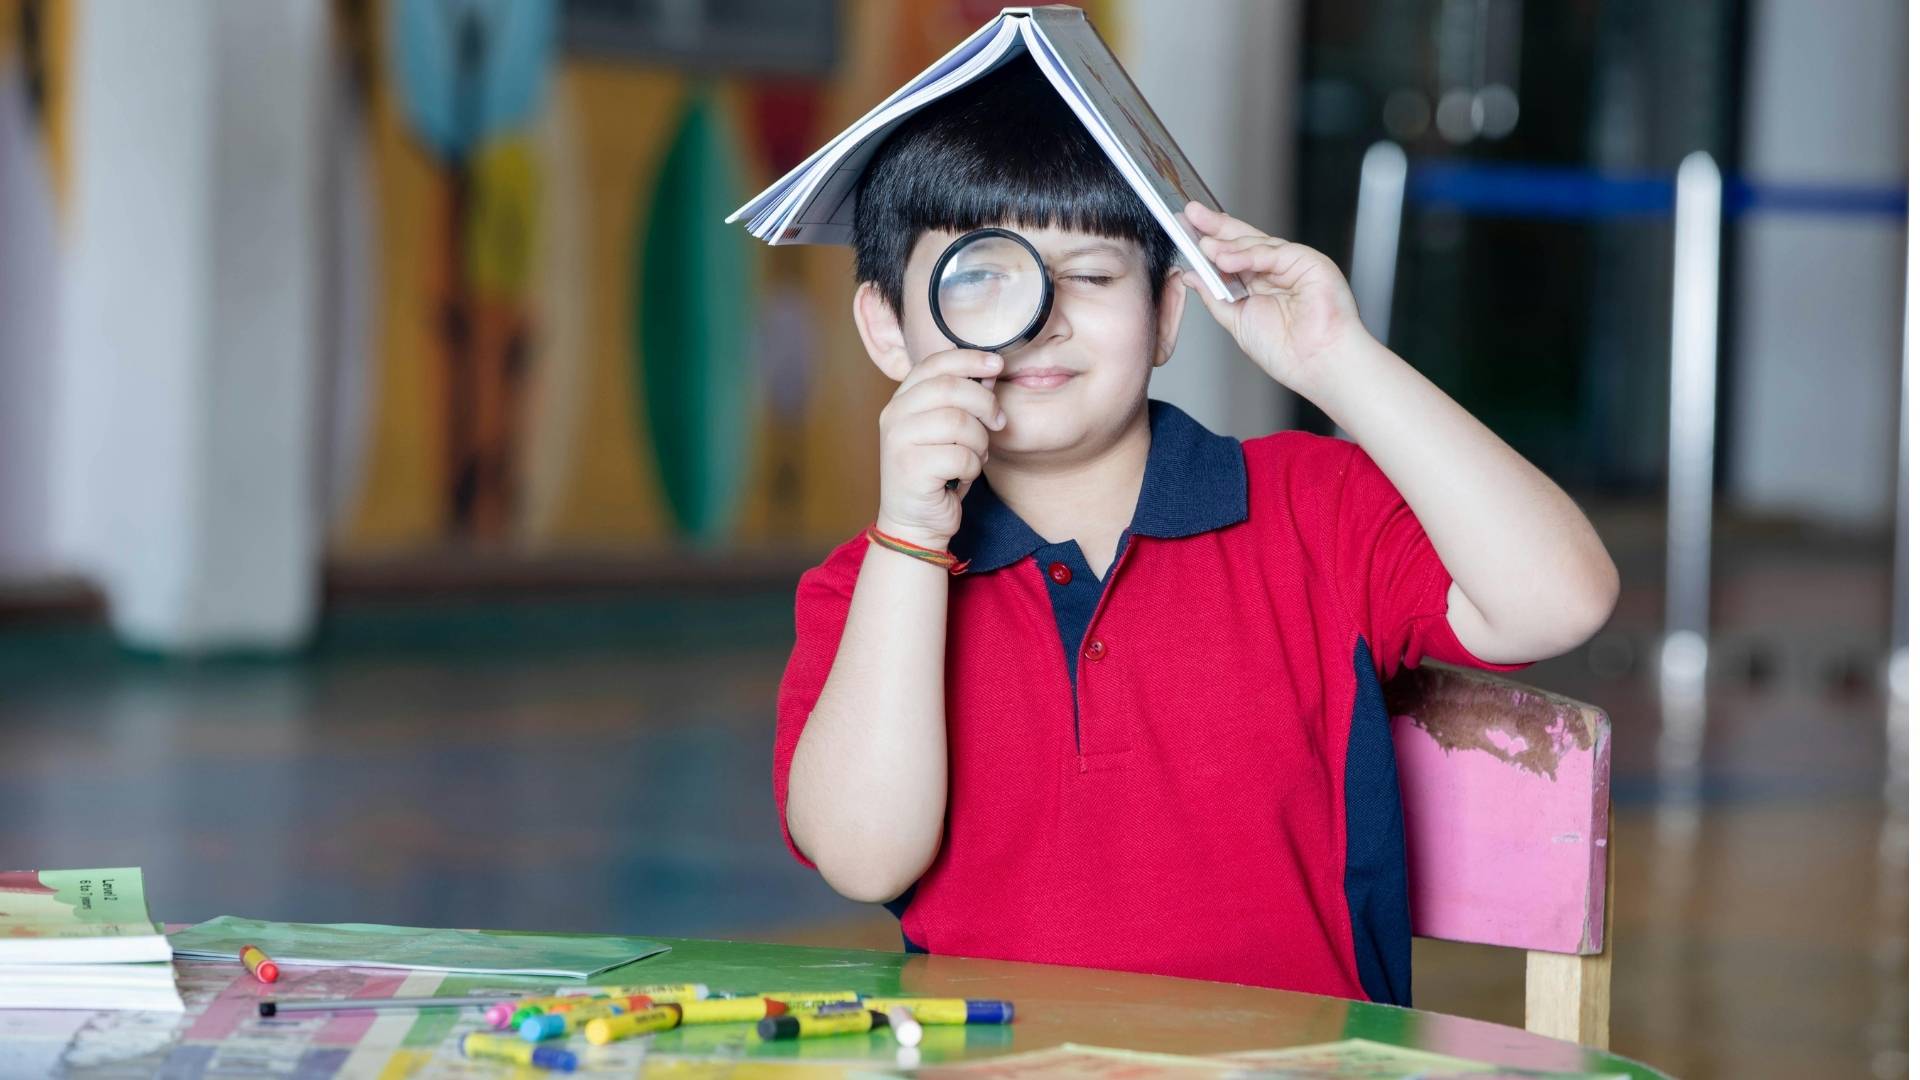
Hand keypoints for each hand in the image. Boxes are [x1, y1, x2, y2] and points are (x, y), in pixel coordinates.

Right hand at [875, 349, 1006, 549]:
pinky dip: (973, 467)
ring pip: (959, 422)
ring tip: (976, 455)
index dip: (969, 358)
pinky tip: (963, 475)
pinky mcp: (910, 469)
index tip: (997, 363)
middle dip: (985, 403)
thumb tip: (990, 371)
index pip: (934, 363)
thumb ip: (964, 400)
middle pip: (951, 388)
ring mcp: (898, 441)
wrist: (915, 522)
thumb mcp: (949, 431)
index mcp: (902, 400)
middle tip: (998, 421)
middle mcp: (894, 415)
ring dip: (979, 441)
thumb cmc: (937, 473)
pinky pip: (960, 456)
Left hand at [1179, 201, 1370, 396]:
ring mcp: (1292, 264)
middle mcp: (1275, 271)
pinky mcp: (1308, 261)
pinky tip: (1226, 259)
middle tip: (1189, 215)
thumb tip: (1191, 276)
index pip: (1231, 255)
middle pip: (1242, 241)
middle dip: (1214, 227)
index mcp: (1259, 284)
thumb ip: (1214, 295)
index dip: (1208, 240)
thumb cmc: (1285, 351)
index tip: (1184, 228)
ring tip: (1205, 247)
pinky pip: (1273, 253)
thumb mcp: (1236, 319)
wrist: (1316, 364)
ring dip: (1227, 245)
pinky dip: (1248, 255)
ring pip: (1255, 244)